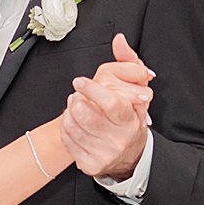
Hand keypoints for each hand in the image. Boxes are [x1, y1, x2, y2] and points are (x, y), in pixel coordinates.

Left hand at [60, 32, 152, 179]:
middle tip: (77, 94)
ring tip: (76, 106)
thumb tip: (119, 40)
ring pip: (74, 127)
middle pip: (87, 115)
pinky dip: (66, 127)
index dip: (92, 89)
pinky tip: (74, 122)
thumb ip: (129, 63)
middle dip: (77, 100)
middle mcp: (118, 140)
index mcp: (131, 121)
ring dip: (69, 112)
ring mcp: (103, 154)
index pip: (111, 103)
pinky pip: (68, 140)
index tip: (80, 80)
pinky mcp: (89, 164)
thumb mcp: (136, 91)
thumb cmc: (130, 118)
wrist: (130, 156)